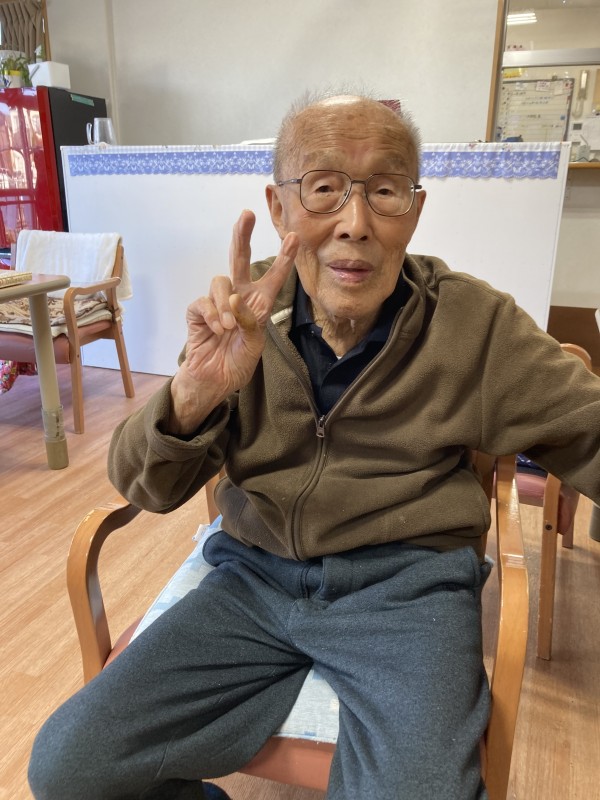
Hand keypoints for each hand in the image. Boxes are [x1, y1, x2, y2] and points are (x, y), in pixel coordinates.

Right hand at [169, 210, 298, 432]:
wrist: (214, 380)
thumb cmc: (237, 363)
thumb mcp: (255, 345)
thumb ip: (250, 321)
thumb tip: (233, 299)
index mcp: (258, 305)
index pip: (272, 277)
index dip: (284, 258)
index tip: (295, 237)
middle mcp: (238, 298)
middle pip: (239, 259)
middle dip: (243, 236)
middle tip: (247, 214)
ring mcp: (216, 303)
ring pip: (220, 281)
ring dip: (225, 303)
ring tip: (227, 328)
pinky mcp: (197, 312)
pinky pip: (202, 302)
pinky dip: (211, 315)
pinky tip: (216, 329)